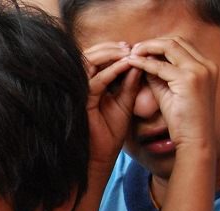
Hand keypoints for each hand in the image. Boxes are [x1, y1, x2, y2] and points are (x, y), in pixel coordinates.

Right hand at [83, 42, 143, 172]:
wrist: (101, 157)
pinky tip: (126, 65)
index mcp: (90, 84)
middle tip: (129, 46)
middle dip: (110, 47)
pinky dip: (111, 70)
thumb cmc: (110, 133)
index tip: (132, 47)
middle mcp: (81, 85)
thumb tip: (139, 63)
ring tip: (128, 52)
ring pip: (89, 62)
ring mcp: (79, 92)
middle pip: (89, 55)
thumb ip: (130, 84)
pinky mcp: (82, 101)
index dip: (113, 50)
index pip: (97, 59)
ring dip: (110, 54)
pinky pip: (96, 80)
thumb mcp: (124, 103)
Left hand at [125, 37, 217, 156]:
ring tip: (131, 55)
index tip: (141, 50)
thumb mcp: (169, 91)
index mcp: (207, 66)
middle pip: (176, 40)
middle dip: (152, 43)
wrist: (195, 140)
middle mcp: (207, 65)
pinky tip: (131, 64)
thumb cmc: (182, 120)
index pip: (181, 45)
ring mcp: (200, 70)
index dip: (159, 44)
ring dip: (147, 48)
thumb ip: (158, 74)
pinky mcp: (189, 80)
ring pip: (169, 46)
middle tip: (133, 50)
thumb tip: (142, 60)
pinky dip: (144, 63)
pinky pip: (160, 66)